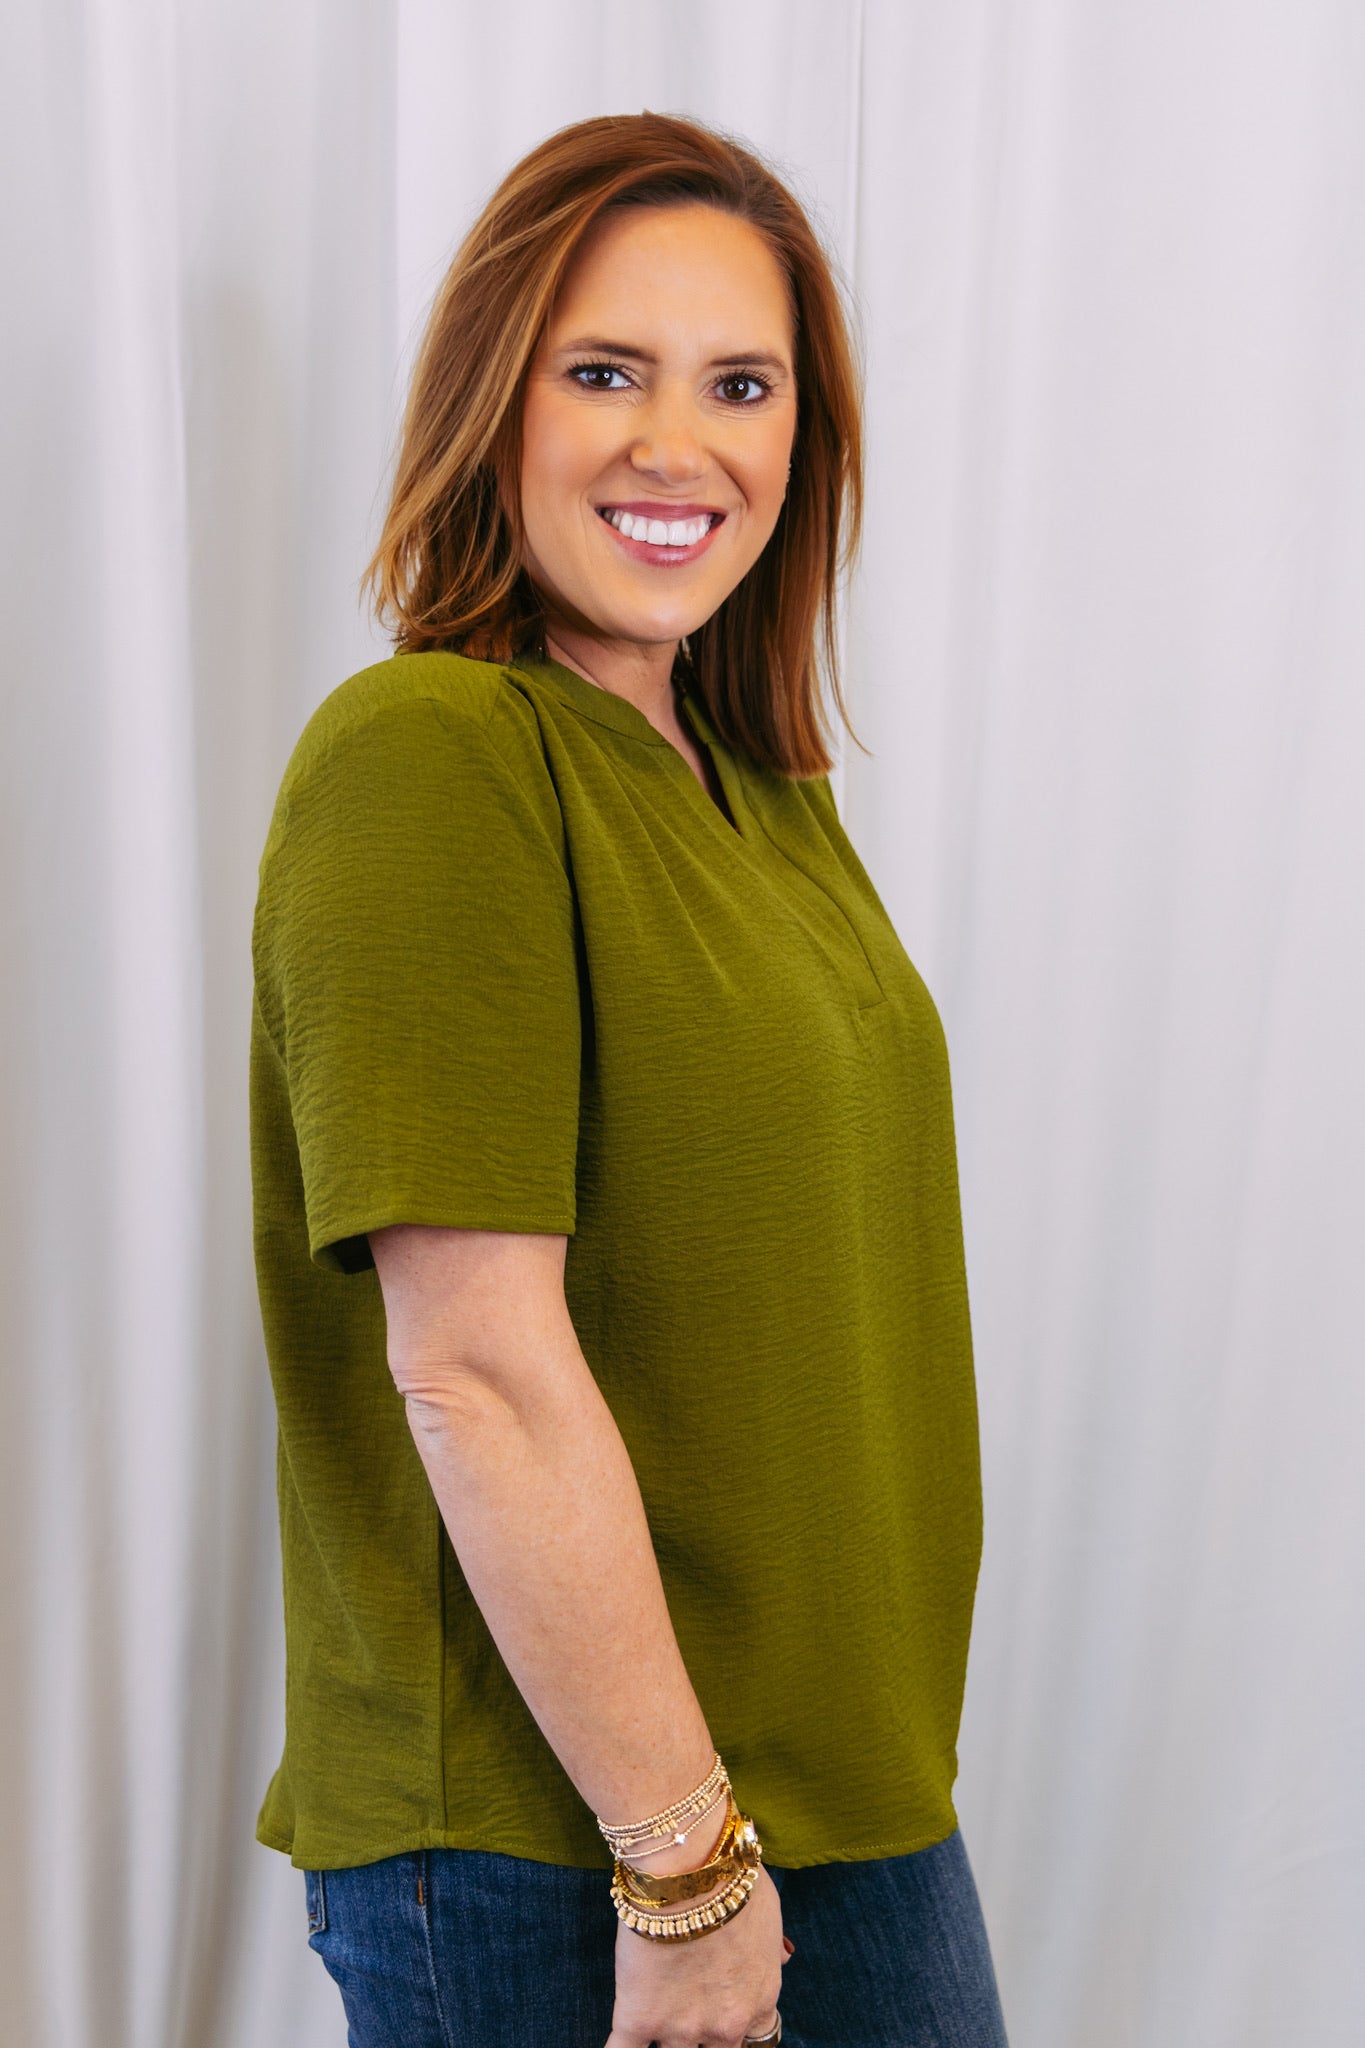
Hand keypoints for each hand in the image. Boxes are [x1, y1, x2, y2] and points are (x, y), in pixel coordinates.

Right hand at [605, 1863, 788, 2047]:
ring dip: (669, 2040)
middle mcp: (724, 2025)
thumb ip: (772, 1949)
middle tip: (693, 2013)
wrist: (690, 1875)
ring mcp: (680, 2027)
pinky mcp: (639, 2018)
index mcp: (759, 2001)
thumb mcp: (770, 1915)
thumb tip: (782, 1958)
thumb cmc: (732, 1882)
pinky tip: (622, 2043)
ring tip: (660, 2018)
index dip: (743, 2029)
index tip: (729, 2016)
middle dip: (708, 2040)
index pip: (760, 2040)